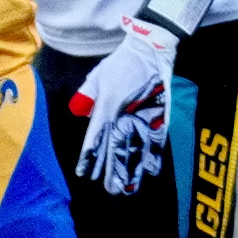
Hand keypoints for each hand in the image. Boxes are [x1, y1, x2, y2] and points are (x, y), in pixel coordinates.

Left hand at [70, 17, 175, 193]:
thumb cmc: (121, 62)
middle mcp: (124, 114)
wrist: (150, 48)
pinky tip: (153, 170)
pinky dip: (154, 155)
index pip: (95, 137)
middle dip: (111, 170)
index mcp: (106, 105)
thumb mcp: (97, 76)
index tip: (85, 173)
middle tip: (109, 189)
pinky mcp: (159, 113)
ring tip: (129, 187)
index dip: (90, 156)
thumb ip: (88, 95)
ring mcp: (143, 114)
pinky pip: (157, 138)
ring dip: (132, 169)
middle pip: (116, 147)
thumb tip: (79, 113)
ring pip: (136, 148)